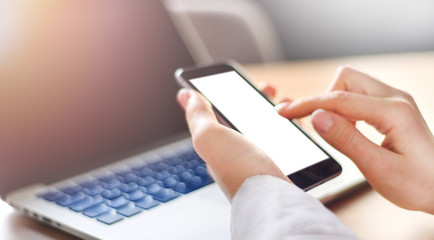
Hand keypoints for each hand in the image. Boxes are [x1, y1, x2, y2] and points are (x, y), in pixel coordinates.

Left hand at [177, 87, 290, 200]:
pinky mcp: (280, 169)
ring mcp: (260, 162)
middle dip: (256, 100)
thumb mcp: (210, 137)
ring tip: (287, 104)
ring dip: (276, 112)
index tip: (242, 81)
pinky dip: (291, 130)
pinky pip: (285, 144)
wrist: (273, 201)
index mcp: (218, 146)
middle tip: (268, 89)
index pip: (219, 115)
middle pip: (246, 120)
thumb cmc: (240, 171)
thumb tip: (185, 95)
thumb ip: (199, 116)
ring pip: (268, 130)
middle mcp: (238, 155)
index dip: (228, 95)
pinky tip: (298, 126)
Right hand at [277, 66, 433, 213]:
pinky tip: (345, 128)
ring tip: (334, 131)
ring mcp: (395, 100)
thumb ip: (346, 140)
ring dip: (334, 103)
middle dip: (323, 99)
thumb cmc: (418, 184)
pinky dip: (344, 108)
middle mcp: (394, 98)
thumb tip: (316, 117)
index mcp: (393, 111)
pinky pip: (359, 96)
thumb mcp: (379, 168)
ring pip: (351, 85)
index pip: (338, 99)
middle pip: (345, 79)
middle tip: (313, 126)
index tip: (283, 112)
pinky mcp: (392, 107)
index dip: (306, 104)